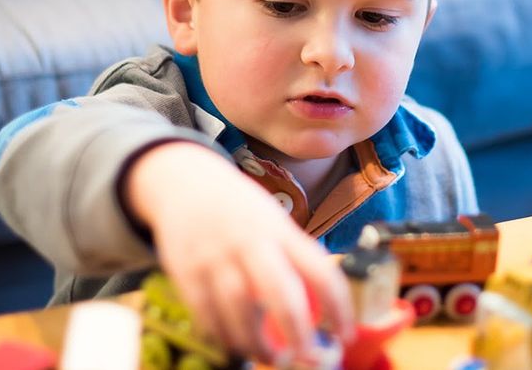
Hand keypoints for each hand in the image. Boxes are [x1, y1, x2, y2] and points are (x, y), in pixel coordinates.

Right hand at [124, 142, 353, 361]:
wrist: (184, 180)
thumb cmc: (239, 209)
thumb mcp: (273, 221)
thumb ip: (294, 259)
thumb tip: (322, 310)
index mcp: (280, 231)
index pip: (320, 272)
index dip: (338, 308)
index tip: (346, 336)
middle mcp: (250, 242)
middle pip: (279, 293)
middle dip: (298, 333)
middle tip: (308, 358)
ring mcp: (216, 257)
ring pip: (239, 310)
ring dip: (257, 343)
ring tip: (270, 358)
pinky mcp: (186, 271)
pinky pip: (206, 314)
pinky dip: (223, 335)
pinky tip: (235, 342)